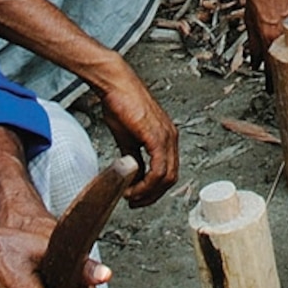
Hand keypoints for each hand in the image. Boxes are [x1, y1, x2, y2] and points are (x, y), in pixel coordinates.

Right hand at [97, 73, 180, 204]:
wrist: (115, 84)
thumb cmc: (120, 104)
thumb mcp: (127, 138)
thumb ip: (134, 158)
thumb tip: (135, 176)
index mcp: (167, 137)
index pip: (168, 171)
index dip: (154, 189)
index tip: (137, 196)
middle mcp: (171, 137)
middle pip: (171, 178)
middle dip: (152, 195)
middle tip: (135, 202)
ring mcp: (166, 136)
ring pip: (167, 177)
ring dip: (148, 192)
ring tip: (131, 196)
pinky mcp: (156, 136)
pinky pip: (158, 169)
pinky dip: (147, 183)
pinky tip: (133, 187)